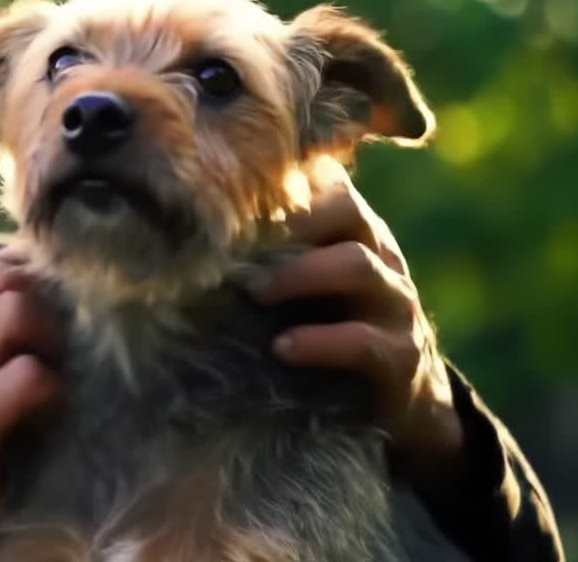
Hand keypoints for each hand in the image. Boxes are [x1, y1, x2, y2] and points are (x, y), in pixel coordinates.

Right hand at [0, 249, 61, 561]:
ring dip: (49, 337)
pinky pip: (28, 375)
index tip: (47, 302)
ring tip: (52, 369)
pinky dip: (52, 386)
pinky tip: (51, 408)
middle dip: (41, 303)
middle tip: (53, 344)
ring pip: (13, 311)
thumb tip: (30, 296)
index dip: (19, 273)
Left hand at [252, 162, 462, 462]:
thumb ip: (261, 255)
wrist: (400, 396)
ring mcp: (395, 303)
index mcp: (350, 231)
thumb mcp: (299, 283)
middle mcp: (378, 255)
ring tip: (256, 292)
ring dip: (300, 274)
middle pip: (346, 210)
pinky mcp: (401, 357)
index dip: (281, 180)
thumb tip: (176, 236)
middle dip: (291, 219)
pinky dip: (320, 342)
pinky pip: (363, 341)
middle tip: (234, 240)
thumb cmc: (327, 325)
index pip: (325, 182)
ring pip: (357, 266)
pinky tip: (283, 348)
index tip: (225, 190)